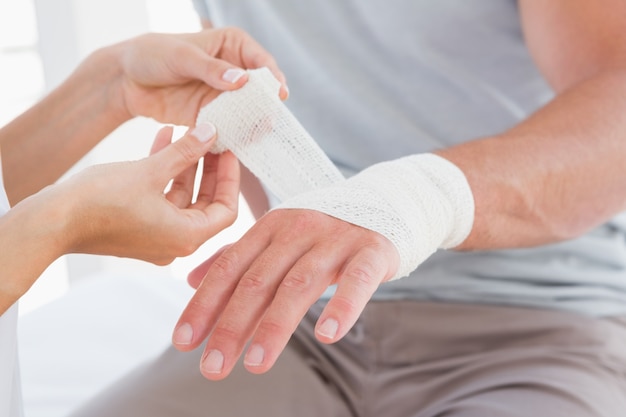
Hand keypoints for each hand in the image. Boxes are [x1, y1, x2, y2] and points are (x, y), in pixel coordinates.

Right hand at [56, 123, 238, 263]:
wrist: (51, 221)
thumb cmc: (100, 202)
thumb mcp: (151, 171)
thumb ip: (185, 152)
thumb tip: (211, 133)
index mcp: (186, 237)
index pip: (227, 210)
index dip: (231, 178)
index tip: (229, 151)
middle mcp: (175, 242)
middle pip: (205, 203)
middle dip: (209, 168)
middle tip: (213, 139)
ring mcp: (155, 237)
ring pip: (181, 197)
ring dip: (184, 165)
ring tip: (188, 132)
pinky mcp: (137, 227)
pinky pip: (160, 198)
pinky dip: (163, 173)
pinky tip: (162, 140)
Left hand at [113, 28, 287, 125]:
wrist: (126, 80)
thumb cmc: (152, 55)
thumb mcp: (182, 57)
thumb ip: (212, 69)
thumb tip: (242, 81)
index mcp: (232, 46)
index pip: (261, 61)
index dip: (272, 77)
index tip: (278, 93)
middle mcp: (233, 71)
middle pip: (259, 89)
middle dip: (266, 104)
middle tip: (271, 118)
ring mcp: (224, 95)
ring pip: (248, 110)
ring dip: (254, 122)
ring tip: (260, 133)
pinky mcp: (212, 115)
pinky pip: (230, 126)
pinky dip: (236, 134)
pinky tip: (242, 142)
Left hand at [172, 209, 398, 378]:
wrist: (384, 202)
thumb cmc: (324, 230)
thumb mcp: (277, 236)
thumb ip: (237, 257)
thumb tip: (190, 282)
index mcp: (271, 227)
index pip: (230, 268)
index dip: (205, 304)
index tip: (184, 341)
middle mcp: (298, 229)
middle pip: (259, 280)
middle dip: (232, 326)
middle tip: (212, 367)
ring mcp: (335, 239)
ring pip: (300, 284)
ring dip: (275, 326)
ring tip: (255, 364)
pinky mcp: (372, 250)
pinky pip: (356, 279)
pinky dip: (342, 306)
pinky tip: (327, 335)